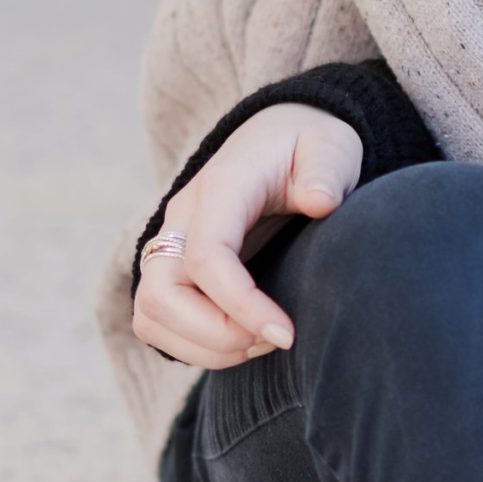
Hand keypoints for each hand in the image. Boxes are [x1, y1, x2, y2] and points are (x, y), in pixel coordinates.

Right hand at [130, 103, 363, 368]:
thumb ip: (326, 170)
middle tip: (274, 339)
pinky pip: (156, 321)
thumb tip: (320, 202)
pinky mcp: (171, 266)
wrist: (279, 136)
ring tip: (262, 342)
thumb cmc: (306, 146)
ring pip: (151, 314)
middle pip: (161, 294)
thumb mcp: (330, 146)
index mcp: (221, 185)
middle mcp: (183, 215)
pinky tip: (243, 338)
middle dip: (214, 335)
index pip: (206, 256)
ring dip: (203, 346)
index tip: (286, 333)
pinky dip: (193, 345)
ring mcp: (171, 241)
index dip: (240, 305)